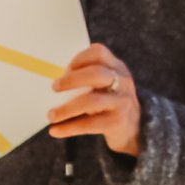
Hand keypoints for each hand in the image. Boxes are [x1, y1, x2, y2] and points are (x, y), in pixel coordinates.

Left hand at [47, 41, 141, 156]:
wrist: (134, 127)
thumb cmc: (108, 101)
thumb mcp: (106, 84)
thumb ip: (87, 78)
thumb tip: (51, 81)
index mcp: (117, 67)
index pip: (99, 52)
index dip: (79, 58)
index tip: (64, 69)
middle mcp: (123, 81)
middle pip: (96, 74)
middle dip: (71, 80)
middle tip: (54, 88)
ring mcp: (122, 102)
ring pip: (91, 101)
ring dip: (66, 109)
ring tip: (50, 115)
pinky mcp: (118, 122)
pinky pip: (89, 125)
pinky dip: (68, 128)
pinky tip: (54, 131)